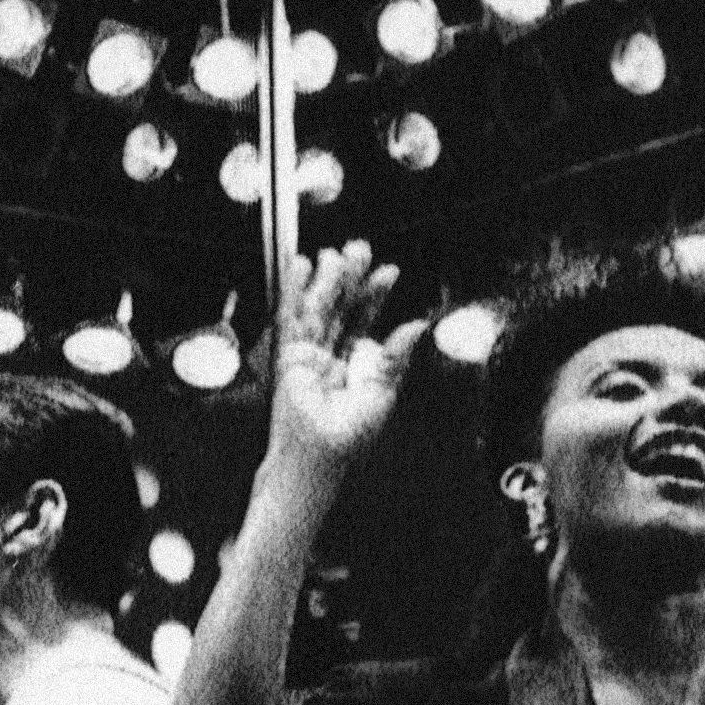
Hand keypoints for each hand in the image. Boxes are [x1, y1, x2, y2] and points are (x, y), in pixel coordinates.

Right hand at [269, 242, 425, 480]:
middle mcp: (328, 355)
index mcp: (352, 364)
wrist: (320, 456)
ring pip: (318, 308)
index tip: (388, 271)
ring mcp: (307, 354)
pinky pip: (292, 318)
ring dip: (325, 279)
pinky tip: (299, 268)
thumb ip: (396, 357)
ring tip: (335, 253)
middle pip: (340, 307)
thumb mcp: (383, 392)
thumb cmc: (347, 436)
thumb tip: (416, 326)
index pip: (363, 320)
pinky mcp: (288, 356)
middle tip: (359, 248)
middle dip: (349, 277)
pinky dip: (294, 292)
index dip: (375, 295)